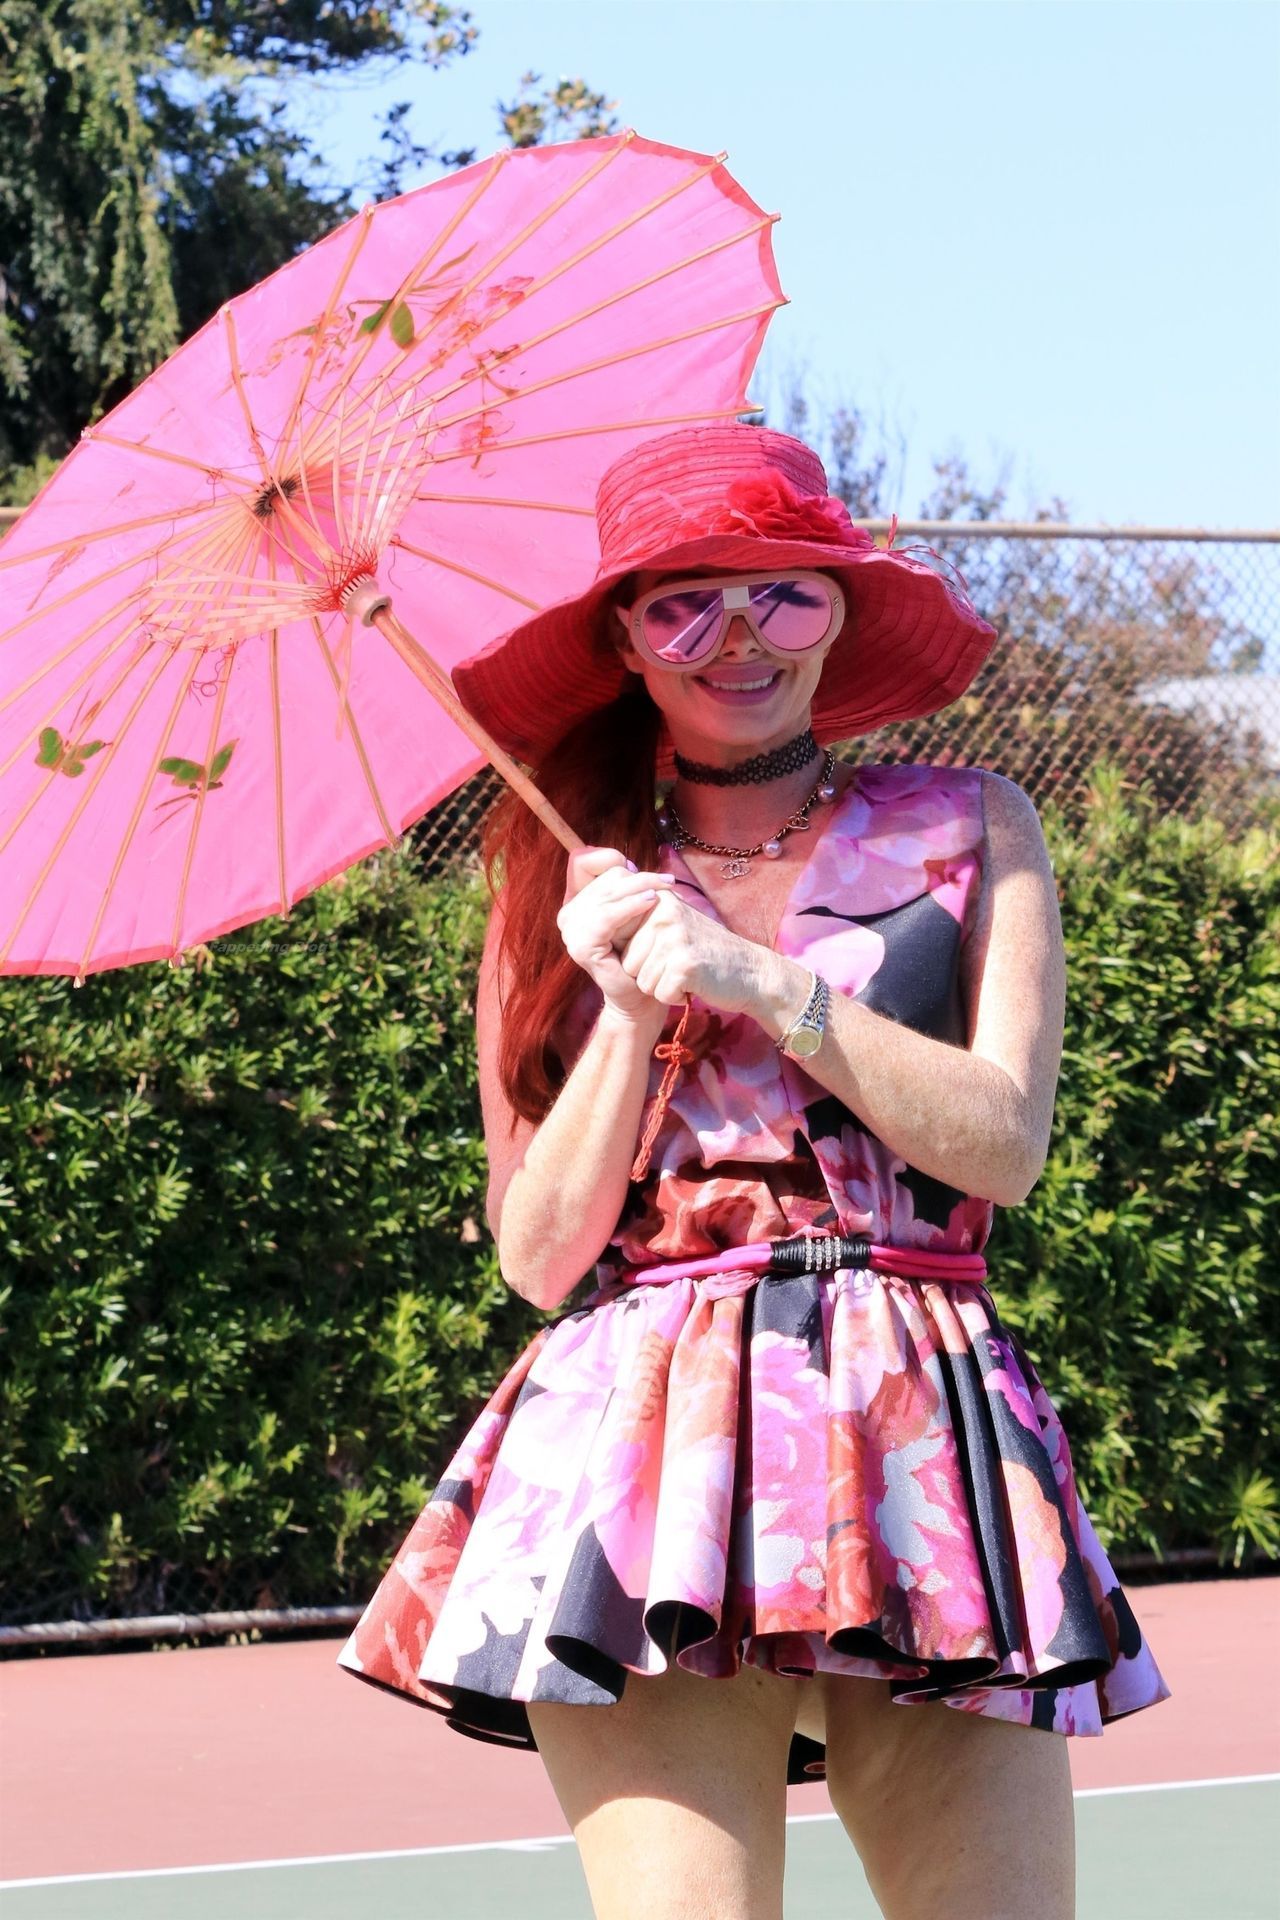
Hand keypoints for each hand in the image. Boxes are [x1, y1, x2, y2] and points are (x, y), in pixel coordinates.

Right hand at [557, 846, 676, 1026]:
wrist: (641, 995)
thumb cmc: (641, 951)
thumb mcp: (632, 909)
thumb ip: (624, 885)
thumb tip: (628, 864)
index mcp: (575, 903)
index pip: (583, 862)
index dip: (610, 859)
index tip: (639, 870)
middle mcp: (567, 915)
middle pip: (602, 877)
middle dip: (637, 876)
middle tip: (666, 882)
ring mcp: (570, 932)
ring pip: (607, 894)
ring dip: (639, 888)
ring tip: (665, 889)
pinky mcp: (581, 947)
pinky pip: (606, 916)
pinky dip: (630, 906)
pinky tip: (651, 902)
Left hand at [617, 887, 792, 1015]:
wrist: (750, 973)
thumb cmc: (706, 953)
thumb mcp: (672, 924)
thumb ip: (640, 918)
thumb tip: (598, 919)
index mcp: (656, 900)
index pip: (619, 938)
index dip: (640, 956)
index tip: (667, 952)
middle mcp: (664, 913)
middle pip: (628, 962)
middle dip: (650, 972)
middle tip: (680, 963)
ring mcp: (675, 937)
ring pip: (641, 981)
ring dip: (662, 985)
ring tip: (687, 972)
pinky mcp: (685, 964)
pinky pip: (659, 993)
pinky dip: (675, 996)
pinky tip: (694, 983)